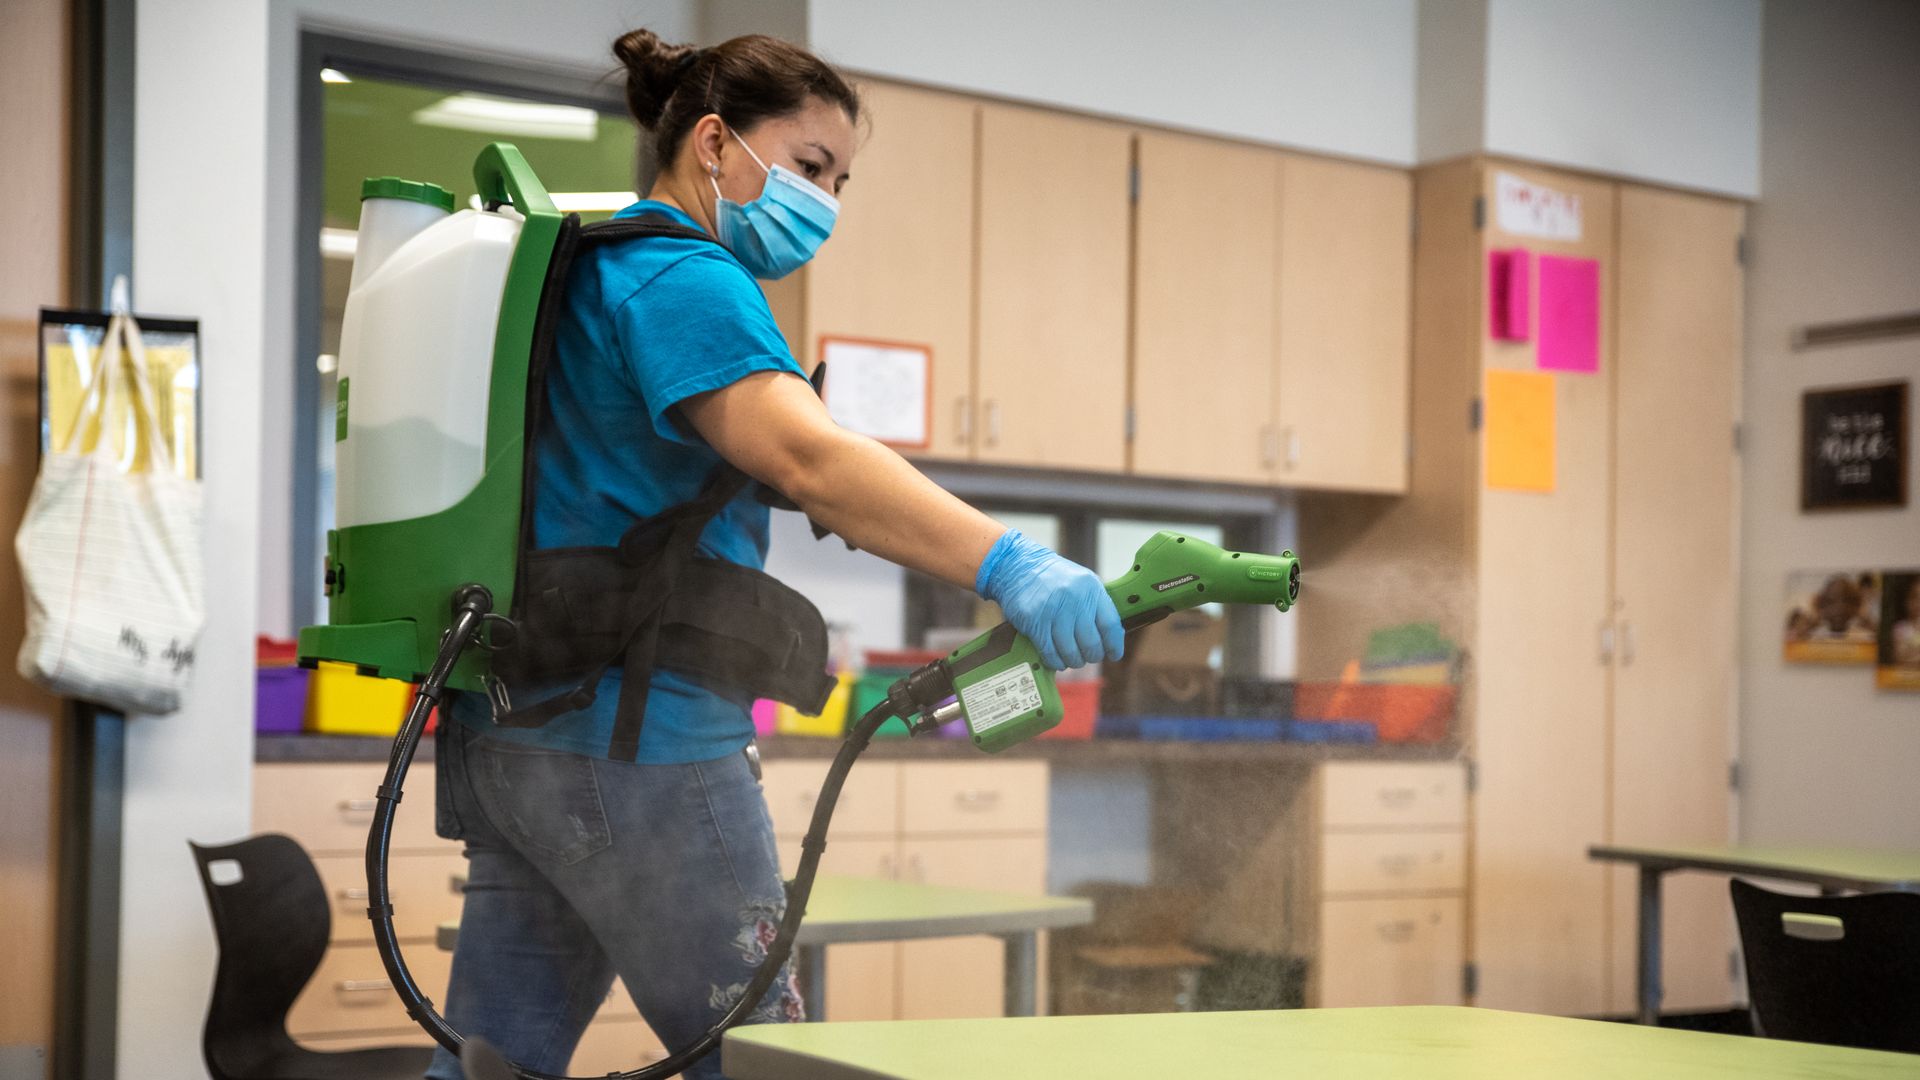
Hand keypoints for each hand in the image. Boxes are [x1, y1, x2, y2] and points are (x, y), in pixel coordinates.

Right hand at [975, 529, 1124, 670]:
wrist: (1019, 566)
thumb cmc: (1054, 577)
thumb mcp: (1081, 582)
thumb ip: (1096, 604)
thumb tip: (1111, 636)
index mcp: (1091, 588)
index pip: (1110, 625)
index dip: (1114, 645)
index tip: (1113, 654)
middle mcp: (1074, 599)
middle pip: (1091, 643)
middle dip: (1092, 656)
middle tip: (1089, 656)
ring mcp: (1053, 611)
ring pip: (1071, 652)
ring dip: (1074, 661)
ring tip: (1073, 659)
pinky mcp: (1034, 621)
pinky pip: (1050, 652)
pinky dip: (1056, 661)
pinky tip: (1057, 660)